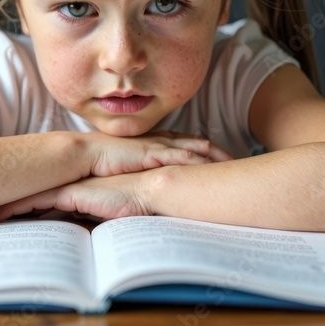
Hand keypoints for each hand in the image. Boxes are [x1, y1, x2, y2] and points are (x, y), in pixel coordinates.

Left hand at [0, 171, 158, 223]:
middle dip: (2, 202)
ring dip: (2, 207)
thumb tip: (79, 243)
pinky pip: (32, 201)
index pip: (40, 194)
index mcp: (75, 187)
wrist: (152, 190)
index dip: (18, 201)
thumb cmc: (137, 203)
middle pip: (28, 192)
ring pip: (25, 195)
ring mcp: (66, 185)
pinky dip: (12, 208)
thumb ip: (91, 220)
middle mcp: (67, 183)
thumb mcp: (108, 214)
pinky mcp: (67, 192)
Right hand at [84, 129, 232, 176]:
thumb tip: (150, 185)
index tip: (223, 157)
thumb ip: (142, 170)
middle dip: (218, 151)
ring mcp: (157, 145)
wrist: (86, 154)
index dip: (206, 149)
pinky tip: (212, 165)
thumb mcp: (128, 165)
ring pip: (194, 146)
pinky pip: (181, 155)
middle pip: (197, 142)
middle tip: (237, 160)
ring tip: (233, 164)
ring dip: (214, 155)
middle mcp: (159, 140)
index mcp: (154, 141)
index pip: (186, 142)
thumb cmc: (102, 161)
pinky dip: (198, 160)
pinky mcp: (152, 153)